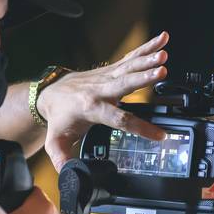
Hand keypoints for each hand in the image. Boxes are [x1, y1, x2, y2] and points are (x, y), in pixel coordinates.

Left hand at [38, 31, 169, 170]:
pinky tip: (162, 39)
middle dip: (142, 79)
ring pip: (129, 68)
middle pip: (124, 84)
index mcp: (91, 109)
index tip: (159, 135)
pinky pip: (131, 57)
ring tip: (164, 54)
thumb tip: (69, 175)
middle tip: (160, 72)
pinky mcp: (111, 70)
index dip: (139, 128)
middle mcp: (100, 90)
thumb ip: (62, 159)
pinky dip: (147, 47)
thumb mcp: (56, 142)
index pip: (118, 119)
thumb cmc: (58, 118)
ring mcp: (106, 77)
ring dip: (147, 60)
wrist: (50, 94)